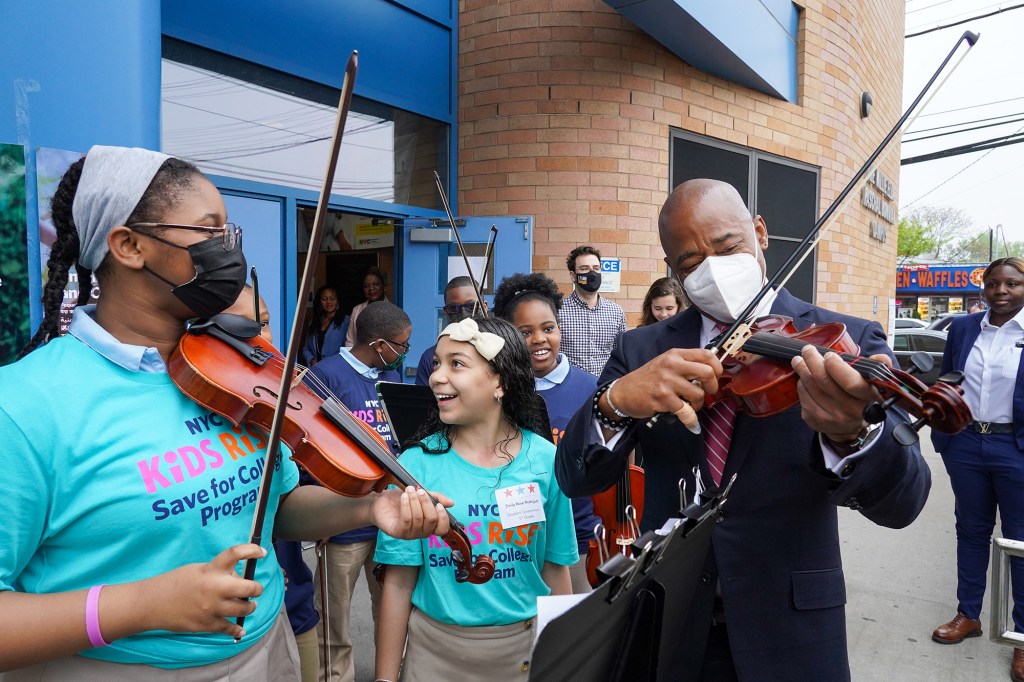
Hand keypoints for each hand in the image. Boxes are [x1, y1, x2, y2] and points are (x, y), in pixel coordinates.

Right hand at [144, 544, 264, 638]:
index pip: (235, 554)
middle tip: (256, 589)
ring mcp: (212, 608)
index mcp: (210, 570)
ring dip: (249, 607)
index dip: (252, 550)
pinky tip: (240, 629)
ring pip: (244, 609)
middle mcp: (214, 588)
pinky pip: (229, 628)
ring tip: (247, 605)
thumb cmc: (174, 582)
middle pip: (249, 588)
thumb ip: (218, 573)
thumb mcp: (198, 570)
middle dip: (256, 588)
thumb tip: (238, 580)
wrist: (151, 604)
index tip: (262, 552)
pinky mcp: (207, 625)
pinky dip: (237, 629)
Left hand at [372, 486, 452, 539]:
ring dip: (414, 501)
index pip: (442, 529)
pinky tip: (404, 497)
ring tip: (409, 490)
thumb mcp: (421, 495)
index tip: (438, 504)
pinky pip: (406, 520)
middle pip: (431, 521)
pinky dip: (406, 506)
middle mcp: (421, 532)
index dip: (443, 518)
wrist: (381, 501)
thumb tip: (451, 503)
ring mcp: (409, 534)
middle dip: (426, 503)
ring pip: (419, 519)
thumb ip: (435, 498)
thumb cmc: (402, 499)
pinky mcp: (398, 533)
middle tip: (420, 491)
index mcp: (429, 525)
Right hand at [603, 348, 721, 425]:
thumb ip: (685, 365)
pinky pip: (686, 411)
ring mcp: (667, 381)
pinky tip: (688, 420)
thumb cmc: (647, 379)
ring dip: (698, 404)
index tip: (715, 377)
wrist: (623, 392)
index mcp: (675, 355)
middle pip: (707, 373)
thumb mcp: (665, 364)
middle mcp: (672, 365)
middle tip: (707, 393)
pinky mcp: (663, 398)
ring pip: (698, 394)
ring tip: (689, 405)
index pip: (707, 354)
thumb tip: (710, 373)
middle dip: (712, 387)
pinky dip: (690, 419)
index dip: (717, 367)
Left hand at [791, 347, 885, 441]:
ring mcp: (831, 417)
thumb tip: (878, 357)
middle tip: (807, 350)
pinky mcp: (816, 421)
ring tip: (799, 361)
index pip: (849, 382)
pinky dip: (801, 384)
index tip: (829, 355)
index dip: (836, 366)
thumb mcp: (875, 384)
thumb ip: (878, 367)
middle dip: (812, 361)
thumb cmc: (860, 398)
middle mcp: (850, 410)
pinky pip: (803, 397)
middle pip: (824, 381)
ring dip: (802, 370)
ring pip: (810, 387)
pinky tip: (803, 378)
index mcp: (867, 398)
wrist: (850, 428)